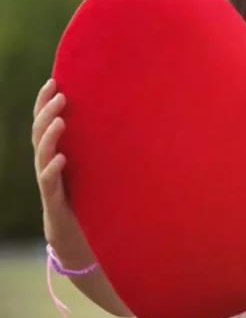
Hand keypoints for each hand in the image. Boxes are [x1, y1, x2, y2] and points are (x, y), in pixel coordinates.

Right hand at [31, 79, 89, 260]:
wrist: (80, 237)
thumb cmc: (91, 197)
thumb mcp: (97, 166)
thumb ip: (104, 146)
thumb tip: (133, 116)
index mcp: (57, 152)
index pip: (46, 122)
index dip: (45, 102)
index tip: (54, 80)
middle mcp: (49, 164)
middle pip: (40, 133)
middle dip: (47, 112)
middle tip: (60, 94)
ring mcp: (50, 182)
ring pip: (42, 154)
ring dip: (49, 136)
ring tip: (60, 120)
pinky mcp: (55, 201)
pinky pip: (49, 183)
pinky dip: (54, 169)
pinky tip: (62, 159)